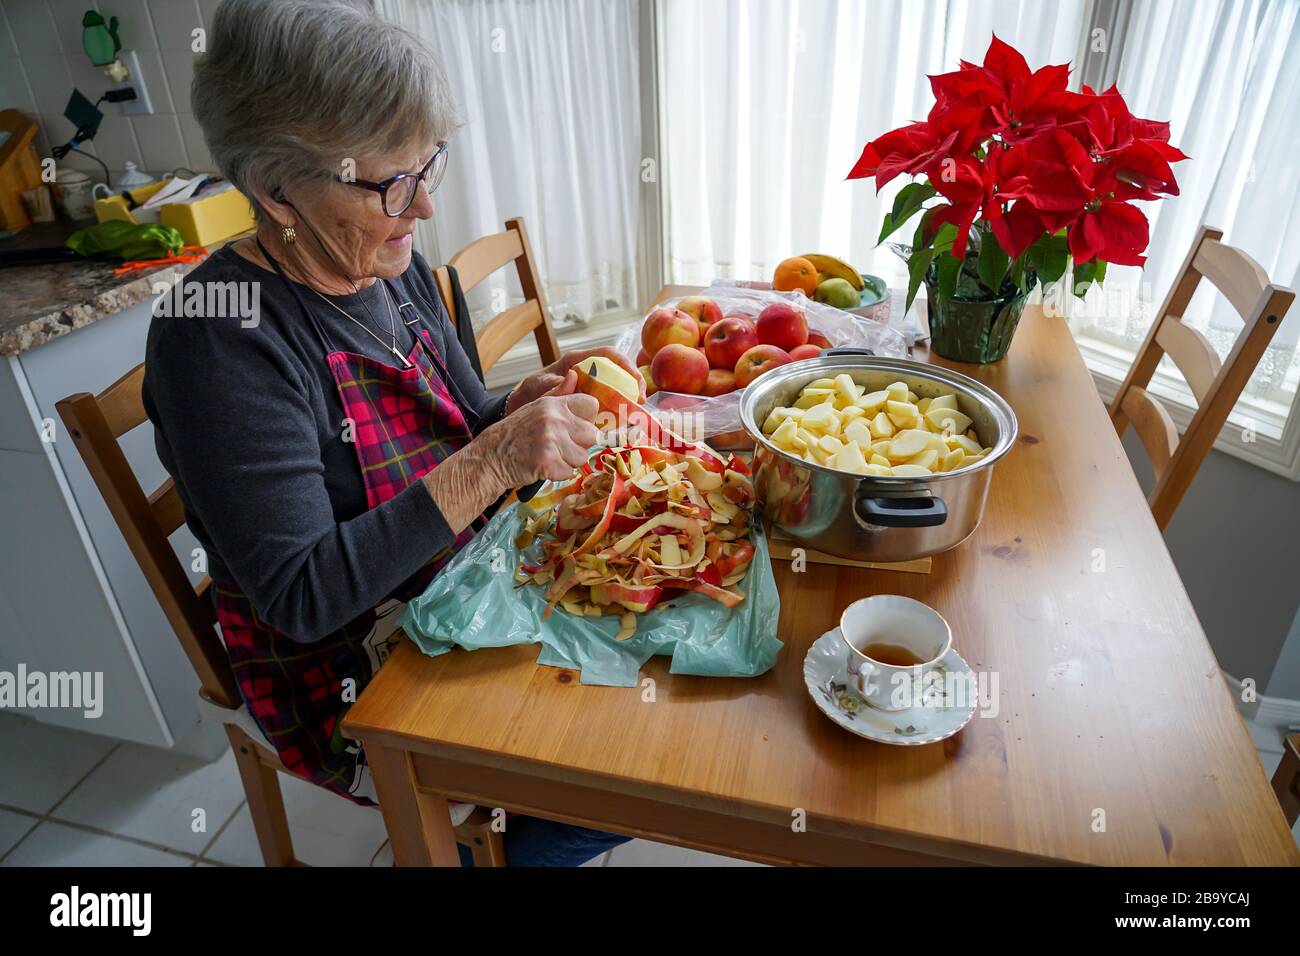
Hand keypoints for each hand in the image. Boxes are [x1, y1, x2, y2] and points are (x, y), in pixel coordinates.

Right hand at [482, 370, 600, 487]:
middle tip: (560, 446)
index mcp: (553, 403)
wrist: (490, 456)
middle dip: (580, 444)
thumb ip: (559, 394)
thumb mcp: (535, 408)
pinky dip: (558, 474)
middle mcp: (554, 418)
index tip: (576, 428)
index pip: (591, 405)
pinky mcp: (548, 461)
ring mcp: (551, 440)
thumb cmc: (515, 434)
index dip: (587, 419)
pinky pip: (569, 472)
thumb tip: (575, 375)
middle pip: (592, 434)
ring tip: (549, 456)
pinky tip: (543, 466)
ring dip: (569, 461)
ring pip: (582, 456)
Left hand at [505, 347, 644, 414]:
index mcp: (575, 361)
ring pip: (616, 389)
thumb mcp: (537, 389)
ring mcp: (589, 387)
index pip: (607, 355)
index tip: (635, 383)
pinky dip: (617, 414)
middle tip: (640, 403)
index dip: (625, 365)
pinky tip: (622, 425)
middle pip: (618, 372)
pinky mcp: (589, 403)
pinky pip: (608, 405)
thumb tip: (572, 377)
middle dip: (633, 385)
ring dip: (627, 401)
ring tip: (636, 416)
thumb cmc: (528, 394)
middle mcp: (586, 372)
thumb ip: (553, 385)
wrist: (520, 409)